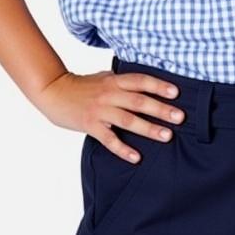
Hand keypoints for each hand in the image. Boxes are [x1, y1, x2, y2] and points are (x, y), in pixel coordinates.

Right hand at [36, 70, 184, 163]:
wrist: (54, 92)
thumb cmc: (83, 86)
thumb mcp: (104, 77)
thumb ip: (123, 82)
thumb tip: (148, 85)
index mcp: (114, 81)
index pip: (140, 81)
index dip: (158, 85)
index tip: (176, 92)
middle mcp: (109, 94)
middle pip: (138, 101)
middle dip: (161, 109)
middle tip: (180, 117)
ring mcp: (99, 111)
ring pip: (128, 120)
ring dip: (148, 128)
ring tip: (166, 136)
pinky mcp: (90, 125)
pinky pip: (109, 139)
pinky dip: (123, 149)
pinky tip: (136, 157)